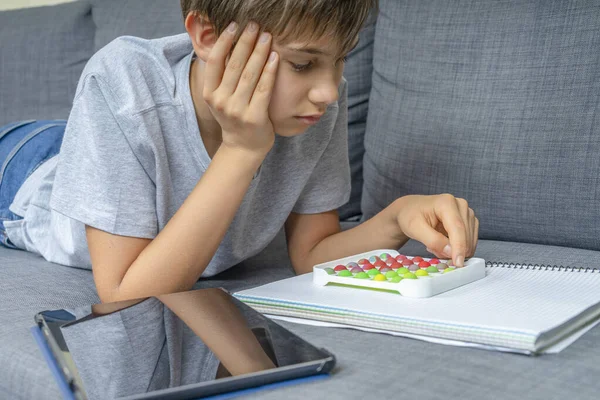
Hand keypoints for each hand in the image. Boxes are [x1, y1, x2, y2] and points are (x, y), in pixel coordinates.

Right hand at [202, 21, 278, 154]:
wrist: (243, 147)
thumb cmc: (235, 117)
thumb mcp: (221, 98)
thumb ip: (223, 76)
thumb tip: (231, 44)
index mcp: (210, 94)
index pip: (215, 62)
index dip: (224, 42)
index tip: (234, 26)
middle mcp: (221, 102)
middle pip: (234, 65)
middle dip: (245, 42)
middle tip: (255, 26)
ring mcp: (238, 110)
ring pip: (250, 75)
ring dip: (259, 52)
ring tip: (267, 36)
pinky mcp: (255, 117)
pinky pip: (264, 89)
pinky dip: (270, 71)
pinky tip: (275, 57)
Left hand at [392, 194, 478, 266]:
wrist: (410, 209)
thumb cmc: (410, 216)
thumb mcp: (415, 228)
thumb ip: (433, 240)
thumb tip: (451, 252)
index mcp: (447, 202)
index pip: (458, 228)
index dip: (459, 247)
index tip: (458, 263)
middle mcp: (461, 205)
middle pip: (465, 235)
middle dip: (452, 250)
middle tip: (431, 248)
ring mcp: (467, 213)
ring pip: (469, 241)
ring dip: (453, 249)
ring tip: (434, 243)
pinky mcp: (469, 221)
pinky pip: (469, 241)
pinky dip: (456, 247)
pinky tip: (442, 242)